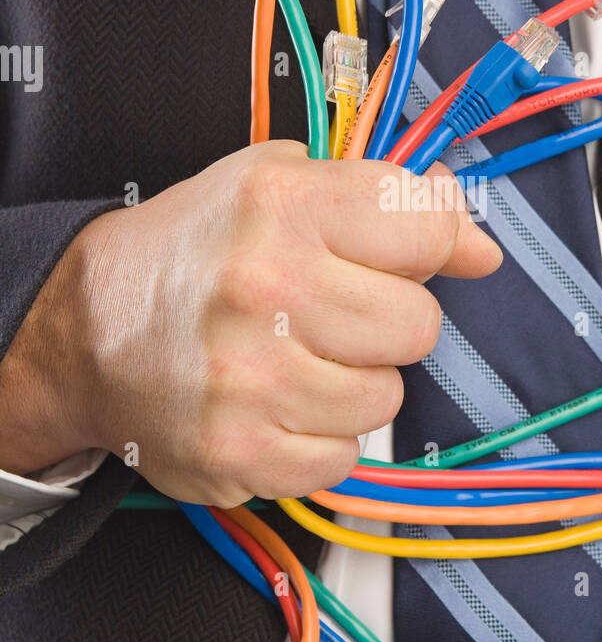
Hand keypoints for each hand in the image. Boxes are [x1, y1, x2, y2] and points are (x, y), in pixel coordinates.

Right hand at [0, 141, 500, 503]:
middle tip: (336, 314)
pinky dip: (321, 438)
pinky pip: (342, 457)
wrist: (83, 335)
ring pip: (386, 398)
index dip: (435, 245)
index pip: (426, 228)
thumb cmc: (192, 256)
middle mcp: (266, 288)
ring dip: (354, 384)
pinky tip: (278, 405)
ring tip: (298, 360)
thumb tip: (478, 244)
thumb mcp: (276, 184)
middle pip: (417, 325)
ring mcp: (252, 378)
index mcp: (282, 206)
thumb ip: (387, 199)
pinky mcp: (241, 451)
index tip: (417, 255)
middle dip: (388, 322)